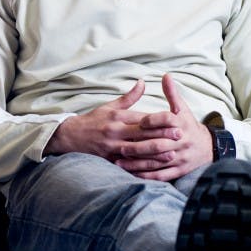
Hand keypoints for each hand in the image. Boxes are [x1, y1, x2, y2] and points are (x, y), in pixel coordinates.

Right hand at [45, 79, 182, 159]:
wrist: (70, 136)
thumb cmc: (92, 120)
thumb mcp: (109, 106)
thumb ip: (129, 97)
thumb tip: (143, 82)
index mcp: (117, 116)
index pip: (142, 118)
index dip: (160, 119)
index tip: (176, 119)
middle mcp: (115, 131)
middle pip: (142, 133)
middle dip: (162, 135)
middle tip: (180, 135)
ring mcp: (111, 146)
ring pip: (136, 150)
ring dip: (155, 152)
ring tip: (171, 153)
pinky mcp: (108, 159)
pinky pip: (127, 163)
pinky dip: (140, 166)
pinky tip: (153, 168)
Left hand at [113, 73, 211, 180]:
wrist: (209, 148)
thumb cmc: (189, 126)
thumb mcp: (183, 109)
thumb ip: (172, 94)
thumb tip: (165, 75)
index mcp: (181, 124)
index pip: (168, 120)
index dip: (154, 120)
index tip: (140, 121)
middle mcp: (181, 141)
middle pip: (159, 143)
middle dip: (139, 144)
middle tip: (120, 145)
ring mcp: (179, 157)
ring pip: (157, 161)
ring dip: (137, 162)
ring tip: (118, 160)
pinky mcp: (178, 170)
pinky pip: (160, 175)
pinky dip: (145, 175)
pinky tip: (131, 174)